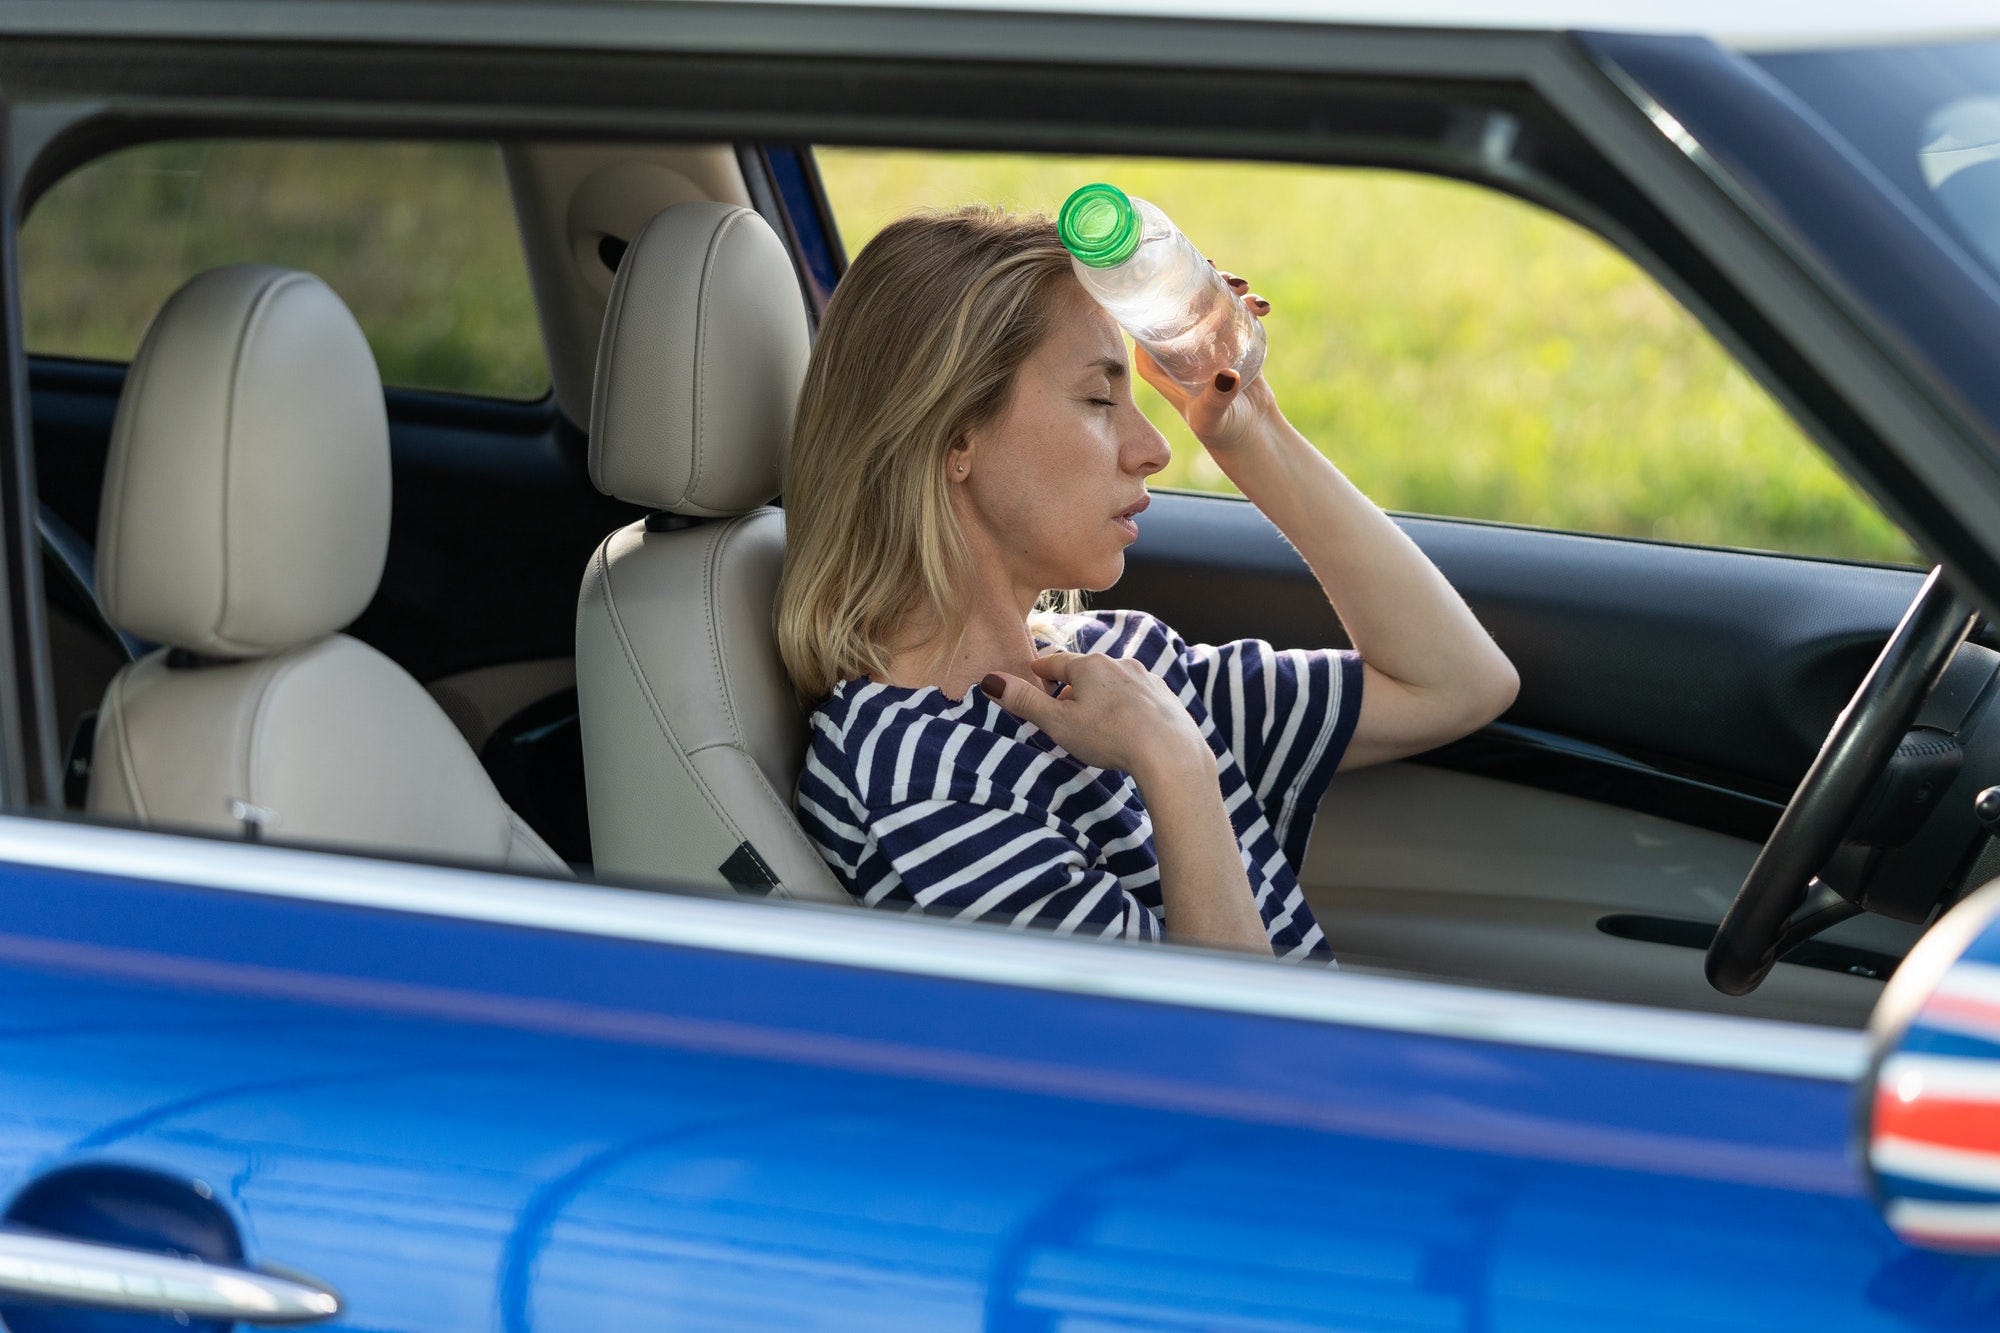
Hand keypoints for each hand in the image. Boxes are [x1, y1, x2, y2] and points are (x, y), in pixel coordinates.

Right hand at [980, 651, 1209, 781]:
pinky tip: (1126, 727)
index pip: (1056, 662)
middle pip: (1086, 672)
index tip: (1034, 672)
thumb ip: (1025, 701)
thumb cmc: (1109, 736)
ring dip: (1101, 698)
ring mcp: (1146, 679)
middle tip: (1061, 710)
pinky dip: (1126, 708)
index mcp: (1089, 666)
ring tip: (1094, 722)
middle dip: (1072, 688)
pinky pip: (1138, 698)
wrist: (1170, 753)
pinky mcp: (1166, 698)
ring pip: (1114, 684)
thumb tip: (991, 680)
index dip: (1041, 669)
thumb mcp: (1058, 722)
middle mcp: (1119, 664)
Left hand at [1132, 270, 1277, 453]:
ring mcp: (1200, 339)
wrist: (1248, 434)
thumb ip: (1216, 398)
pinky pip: (1231, 309)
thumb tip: (1228, 376)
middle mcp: (1172, 345)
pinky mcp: (1225, 338)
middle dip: (1202, 279)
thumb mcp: (1211, 415)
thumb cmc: (1219, 429)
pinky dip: (1247, 302)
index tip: (1182, 267)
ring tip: (1245, 289)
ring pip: (1207, 299)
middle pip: (1179, 298)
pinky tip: (1262, 306)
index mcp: (1153, 358)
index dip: (1160, 285)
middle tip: (1226, 278)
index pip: (1146, 312)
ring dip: (1226, 286)